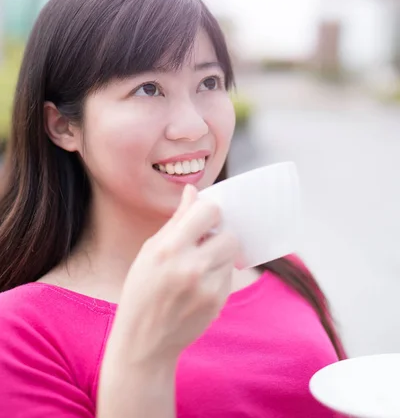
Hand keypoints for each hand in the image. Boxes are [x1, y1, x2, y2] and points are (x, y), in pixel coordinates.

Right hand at [108, 185, 240, 364]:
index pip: (209, 211)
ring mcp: (207, 287)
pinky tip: (198, 285)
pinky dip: (218, 275)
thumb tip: (193, 191)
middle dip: (218, 236)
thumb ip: (177, 220)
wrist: (144, 340)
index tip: (203, 220)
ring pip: (231, 255)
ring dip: (219, 256)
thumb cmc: (142, 289)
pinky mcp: (218, 302)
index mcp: (169, 248)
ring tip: (198, 266)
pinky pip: (229, 276)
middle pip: (229, 234)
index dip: (209, 213)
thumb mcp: (150, 250)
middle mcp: (190, 266)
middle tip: (204, 243)